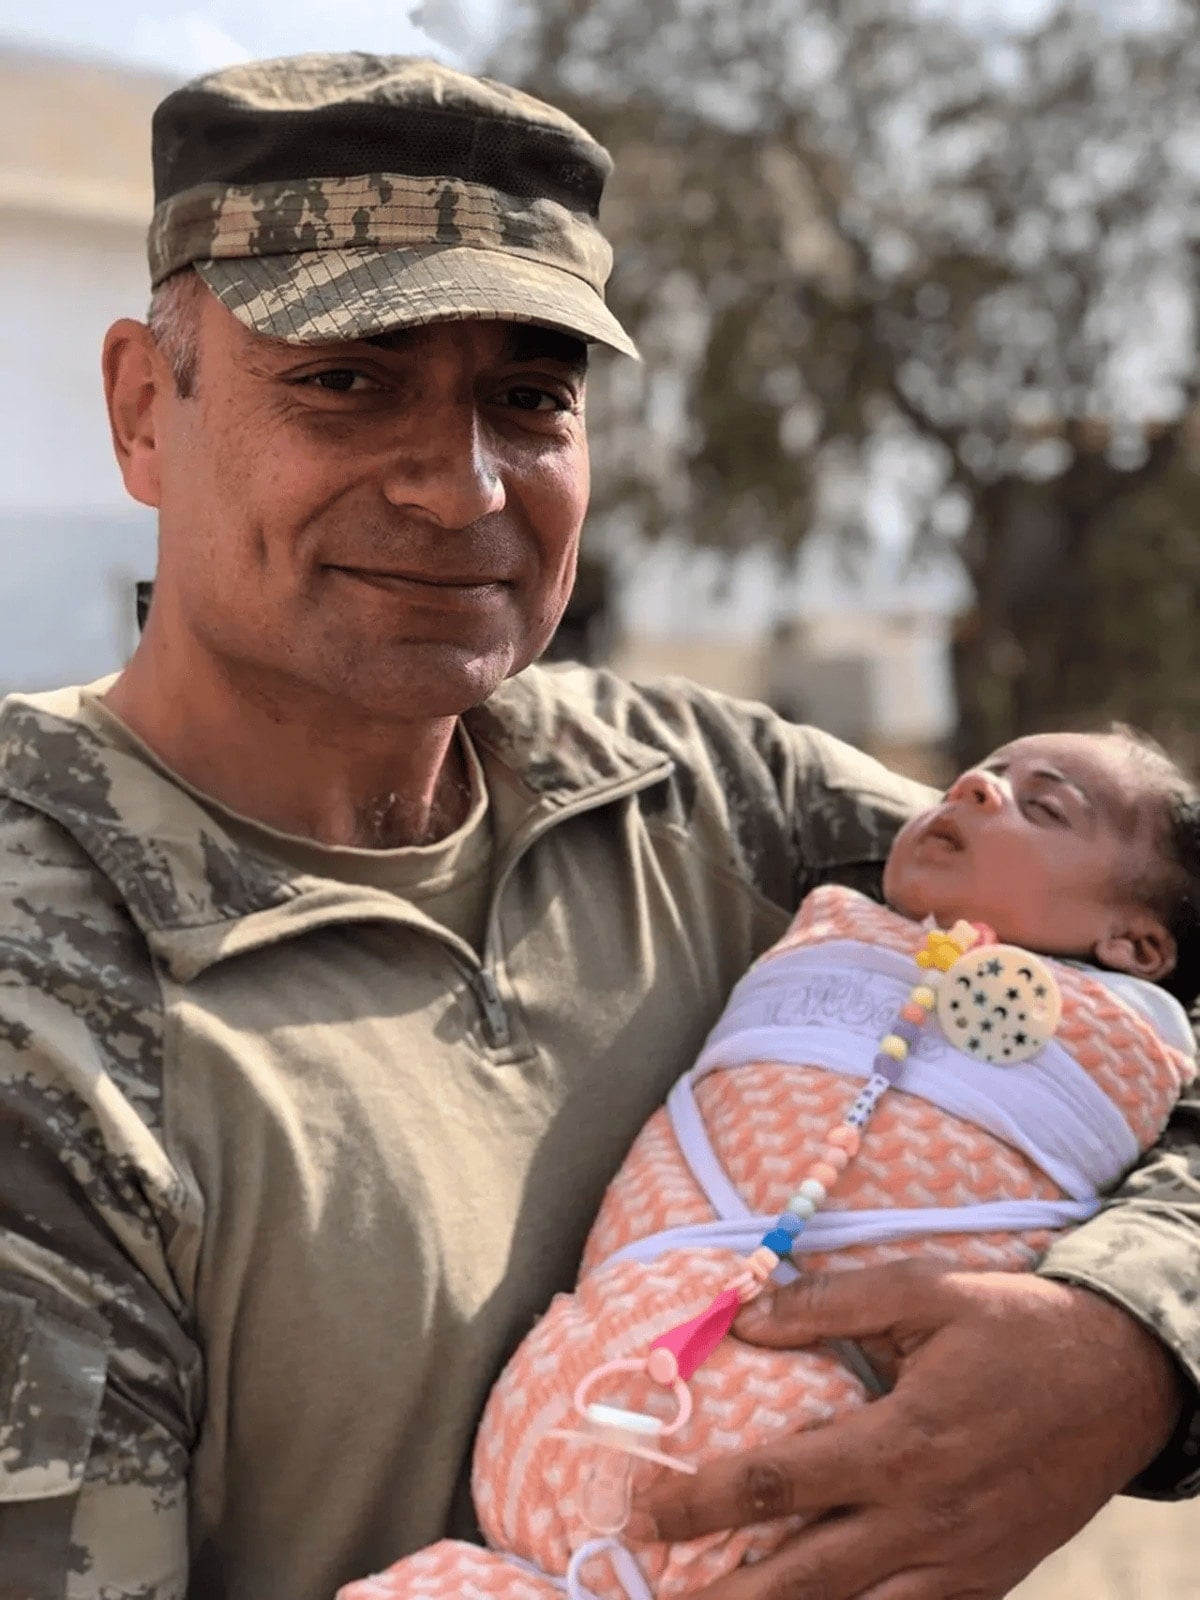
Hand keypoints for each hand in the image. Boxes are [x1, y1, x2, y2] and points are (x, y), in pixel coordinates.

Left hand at [636, 1262, 1182, 1599]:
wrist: (1122, 1381)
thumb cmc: (1016, 1327)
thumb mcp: (925, 1291)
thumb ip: (829, 1302)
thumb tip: (743, 1313)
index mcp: (900, 1443)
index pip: (777, 1483)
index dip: (702, 1500)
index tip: (646, 1509)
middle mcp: (923, 1519)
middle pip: (803, 1580)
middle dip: (723, 1596)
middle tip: (655, 1596)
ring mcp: (957, 1565)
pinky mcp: (985, 1585)